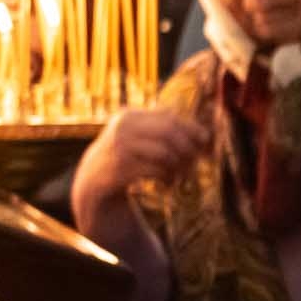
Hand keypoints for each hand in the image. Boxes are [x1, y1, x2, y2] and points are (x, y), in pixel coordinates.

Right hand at [72, 109, 207, 225]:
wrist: (93, 182)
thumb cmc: (126, 158)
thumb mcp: (139, 138)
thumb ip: (164, 131)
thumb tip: (206, 135)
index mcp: (129, 116)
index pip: (170, 117)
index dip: (192, 130)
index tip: (206, 143)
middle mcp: (122, 128)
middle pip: (169, 133)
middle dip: (188, 148)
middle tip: (196, 163)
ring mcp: (118, 149)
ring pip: (164, 153)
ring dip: (180, 167)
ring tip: (181, 176)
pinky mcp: (118, 171)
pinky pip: (155, 172)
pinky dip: (167, 178)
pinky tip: (168, 184)